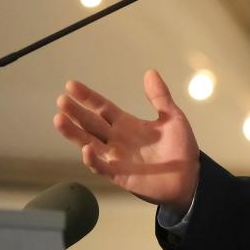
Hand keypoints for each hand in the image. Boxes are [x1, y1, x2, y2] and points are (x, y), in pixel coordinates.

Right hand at [53, 69, 199, 212]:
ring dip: (74, 133)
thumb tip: (150, 72)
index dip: (88, 97)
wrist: (190, 177)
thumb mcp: (173, 118)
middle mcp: (117, 139)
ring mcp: (116, 158)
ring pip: (89, 143)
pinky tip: (85, 148)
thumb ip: (160, 97)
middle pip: (91, 124)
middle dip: (76, 112)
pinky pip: (102, 167)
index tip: (71, 85)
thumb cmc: (180, 148)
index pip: (102, 108)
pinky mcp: (119, 176)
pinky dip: (92, 159)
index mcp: (127, 124)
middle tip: (62, 101)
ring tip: (59, 120)